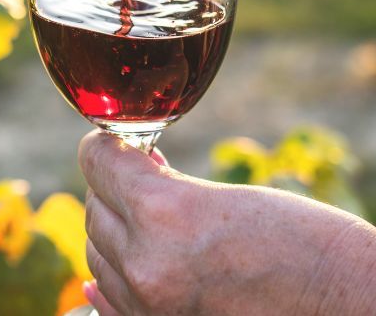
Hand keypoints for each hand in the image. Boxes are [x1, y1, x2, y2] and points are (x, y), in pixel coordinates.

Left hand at [79, 130, 375, 314]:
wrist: (353, 311)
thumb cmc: (310, 246)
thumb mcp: (233, 199)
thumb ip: (167, 190)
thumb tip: (123, 175)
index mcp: (165, 215)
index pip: (98, 162)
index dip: (108, 147)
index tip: (120, 146)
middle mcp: (147, 265)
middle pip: (96, 208)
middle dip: (115, 190)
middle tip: (147, 183)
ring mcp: (150, 307)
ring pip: (99, 254)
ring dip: (117, 233)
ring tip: (154, 225)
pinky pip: (109, 301)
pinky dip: (111, 280)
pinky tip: (117, 268)